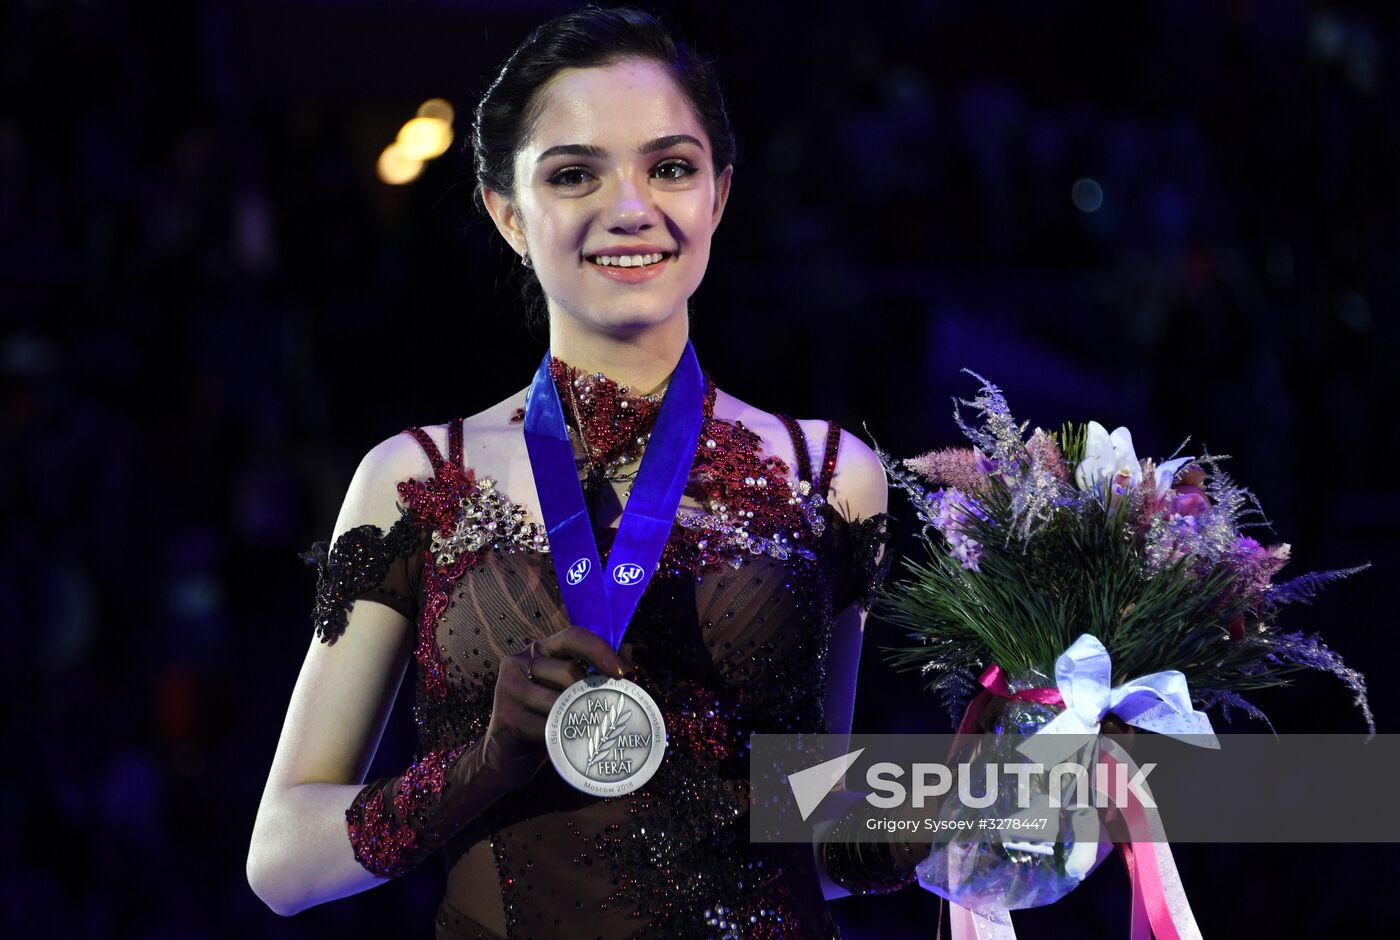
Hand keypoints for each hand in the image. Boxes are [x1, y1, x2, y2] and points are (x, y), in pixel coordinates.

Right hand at [482, 625, 633, 786]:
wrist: (507, 755)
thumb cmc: (546, 717)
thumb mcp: (567, 690)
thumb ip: (593, 671)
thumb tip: (630, 656)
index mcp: (540, 649)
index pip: (573, 636)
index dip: (600, 650)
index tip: (622, 672)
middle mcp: (520, 661)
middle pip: (569, 671)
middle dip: (591, 694)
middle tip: (605, 712)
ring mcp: (509, 687)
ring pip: (559, 701)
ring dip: (576, 718)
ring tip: (585, 729)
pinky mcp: (506, 716)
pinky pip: (547, 726)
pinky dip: (561, 738)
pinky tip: (563, 743)